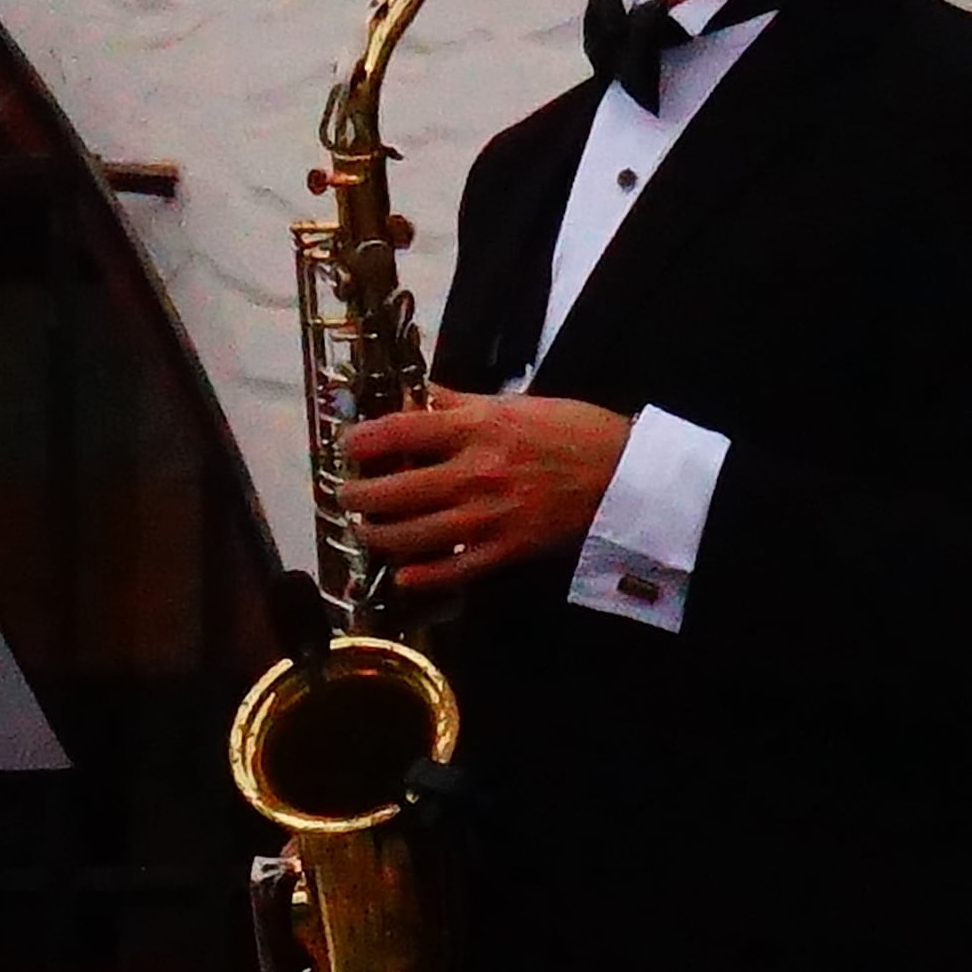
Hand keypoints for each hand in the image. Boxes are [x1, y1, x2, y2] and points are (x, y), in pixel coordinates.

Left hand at [336, 386, 631, 592]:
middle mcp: (475, 472)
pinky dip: (422, 575)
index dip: (362, 441)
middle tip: (346, 494)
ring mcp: (489, 516)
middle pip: (395, 489)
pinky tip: (402, 574)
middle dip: (358, 495)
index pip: (400, 431)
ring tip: (366, 530)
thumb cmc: (573, 430)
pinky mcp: (507, 550)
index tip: (346, 445)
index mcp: (477, 428)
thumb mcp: (515, 403)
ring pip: (414, 534)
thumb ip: (460, 403)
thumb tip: (415, 395)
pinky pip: (453, 568)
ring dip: (379, 535)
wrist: (626, 475)